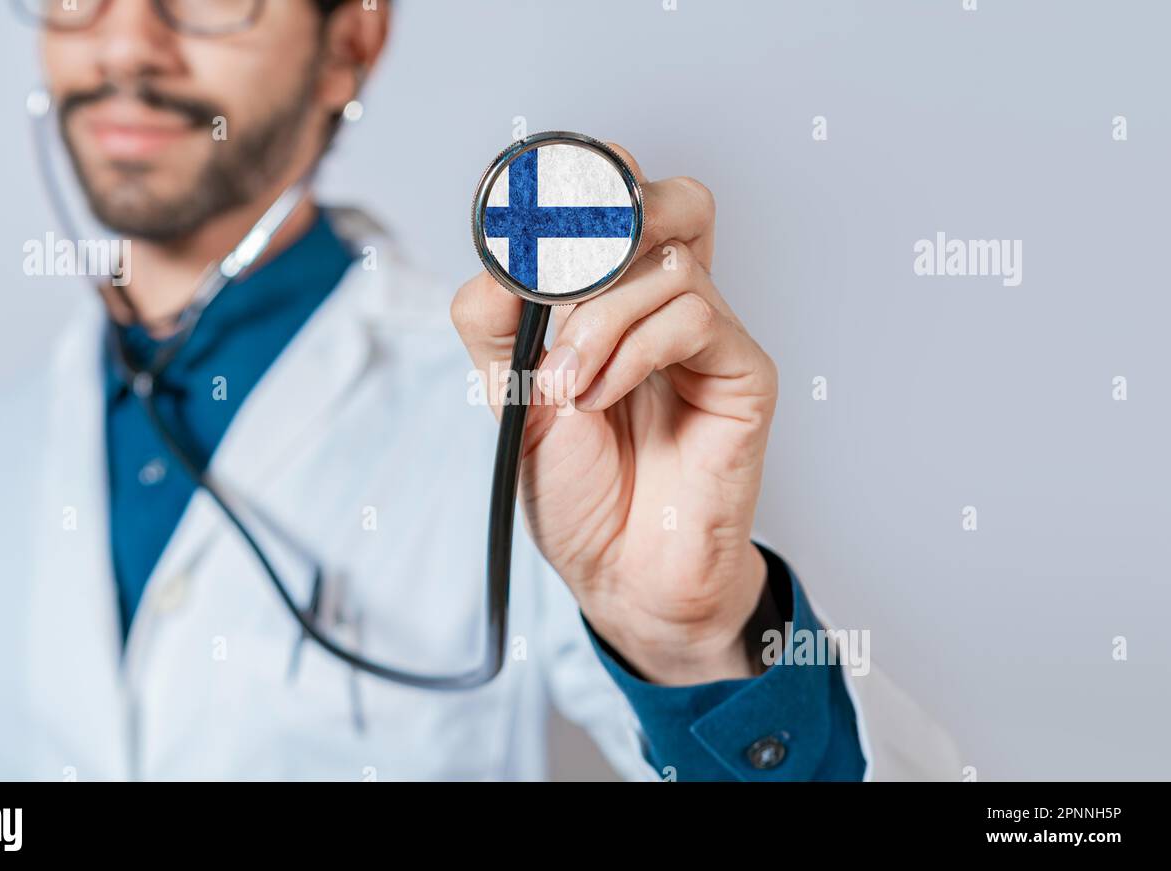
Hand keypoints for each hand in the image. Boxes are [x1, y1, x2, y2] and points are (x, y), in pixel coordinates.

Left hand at [452, 145, 777, 685]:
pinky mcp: (743, 374)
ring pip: (670, 262)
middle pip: (675, 199)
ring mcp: (711, 339)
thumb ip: (496, 322)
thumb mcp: (509, 397)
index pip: (620, 202)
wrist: (620, 574)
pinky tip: (602, 398)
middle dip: (609, 222)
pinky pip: (694, 317)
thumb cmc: (578, 491)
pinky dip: (633, 351)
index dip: (582, 189)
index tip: (526, 224)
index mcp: (616, 301)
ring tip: (568, 386)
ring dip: (599, 321)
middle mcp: (668, 308)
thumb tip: (502, 252)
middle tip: (558, 281)